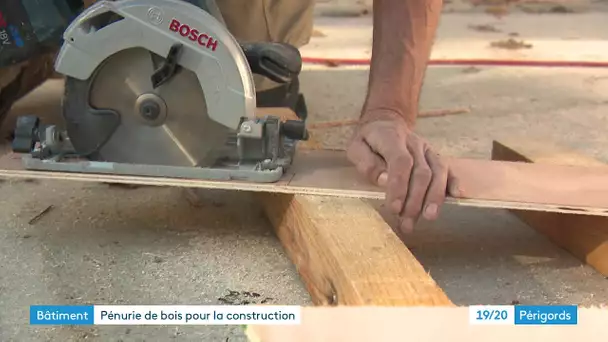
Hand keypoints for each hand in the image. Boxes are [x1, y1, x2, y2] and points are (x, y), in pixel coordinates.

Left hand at [346, 109, 460, 232]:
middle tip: (407, 223)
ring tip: (429, 217)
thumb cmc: (369, 140)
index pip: (400, 162)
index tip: (394, 208)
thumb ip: (367, 163)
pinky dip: (453, 182)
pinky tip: (455, 196)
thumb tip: (383, 181)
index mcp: (392, 138)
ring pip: (438, 172)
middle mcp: (414, 143)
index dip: (399, 187)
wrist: (386, 121)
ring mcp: (427, 149)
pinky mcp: (435, 155)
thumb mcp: (356, 147)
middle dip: (415, 201)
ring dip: (435, 197)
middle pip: (421, 172)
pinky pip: (448, 168)